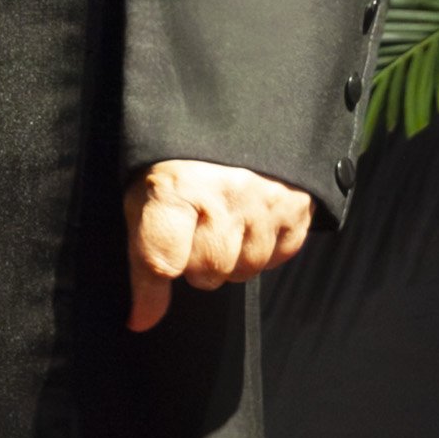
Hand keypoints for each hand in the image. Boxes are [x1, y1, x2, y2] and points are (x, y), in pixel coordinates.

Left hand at [124, 160, 313, 332]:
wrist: (237, 118)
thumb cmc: (177, 162)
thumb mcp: (143, 192)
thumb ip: (142, 253)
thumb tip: (141, 320)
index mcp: (176, 186)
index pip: (161, 260)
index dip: (150, 290)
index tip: (142, 313)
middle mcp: (224, 196)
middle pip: (206, 273)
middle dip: (194, 261)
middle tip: (190, 229)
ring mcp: (266, 203)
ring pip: (243, 271)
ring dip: (229, 256)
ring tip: (220, 220)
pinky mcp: (297, 209)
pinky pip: (276, 258)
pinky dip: (260, 247)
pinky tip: (247, 220)